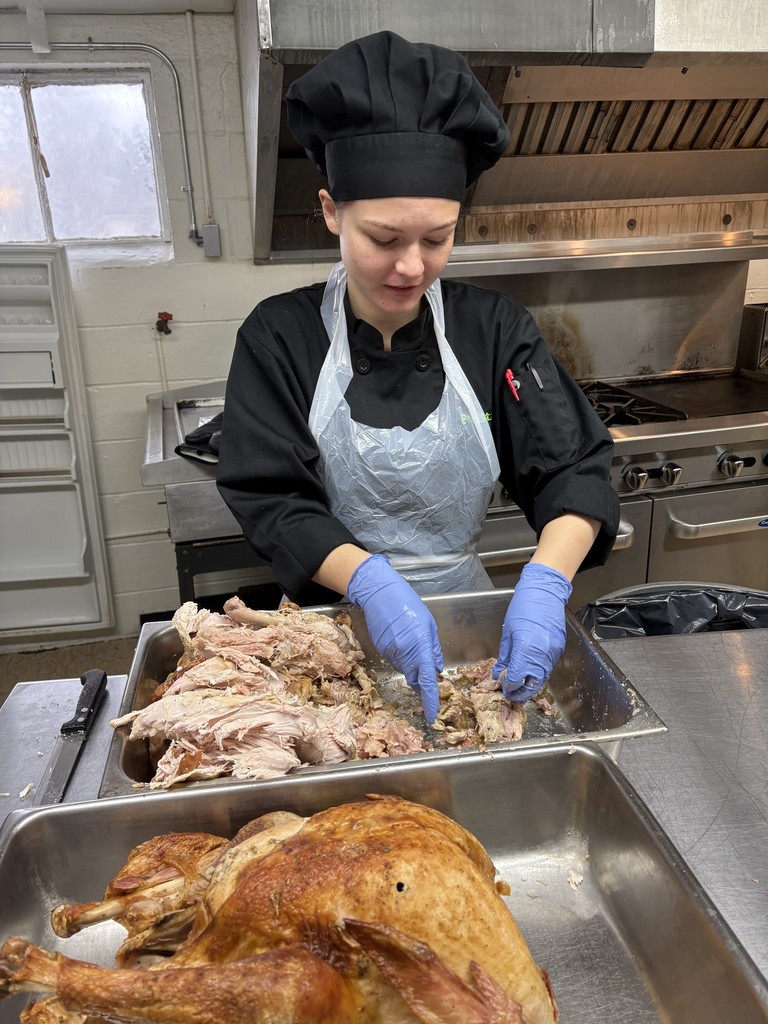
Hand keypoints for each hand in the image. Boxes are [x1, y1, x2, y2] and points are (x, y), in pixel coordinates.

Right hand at [347, 554, 442, 723]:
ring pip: (405, 669)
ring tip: (411, 642)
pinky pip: (395, 660)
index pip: (427, 681)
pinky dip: (401, 656)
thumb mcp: (428, 624)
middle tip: (426, 670)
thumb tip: (436, 669)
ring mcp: (390, 653)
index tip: (432, 715)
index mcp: (420, 646)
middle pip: (415, 678)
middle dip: (421, 680)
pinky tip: (400, 639)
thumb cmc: (407, 604)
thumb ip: (433, 648)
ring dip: (411, 664)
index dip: (430, 700)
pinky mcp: (382, 650)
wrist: (379, 594)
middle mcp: (404, 654)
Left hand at [493, 562, 571, 702]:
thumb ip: (505, 656)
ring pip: (541, 678)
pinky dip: (538, 674)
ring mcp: (552, 653)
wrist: (545, 593)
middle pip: (531, 685)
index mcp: (525, 649)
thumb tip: (499, 672)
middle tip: (511, 693)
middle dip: (520, 692)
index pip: (516, 678)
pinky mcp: (559, 650)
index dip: (508, 686)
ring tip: (519, 686)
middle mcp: (541, 655)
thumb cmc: (522, 608)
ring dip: (530, 685)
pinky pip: (547, 668)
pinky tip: (529, 672)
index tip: (502, 686)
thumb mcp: (507, 632)